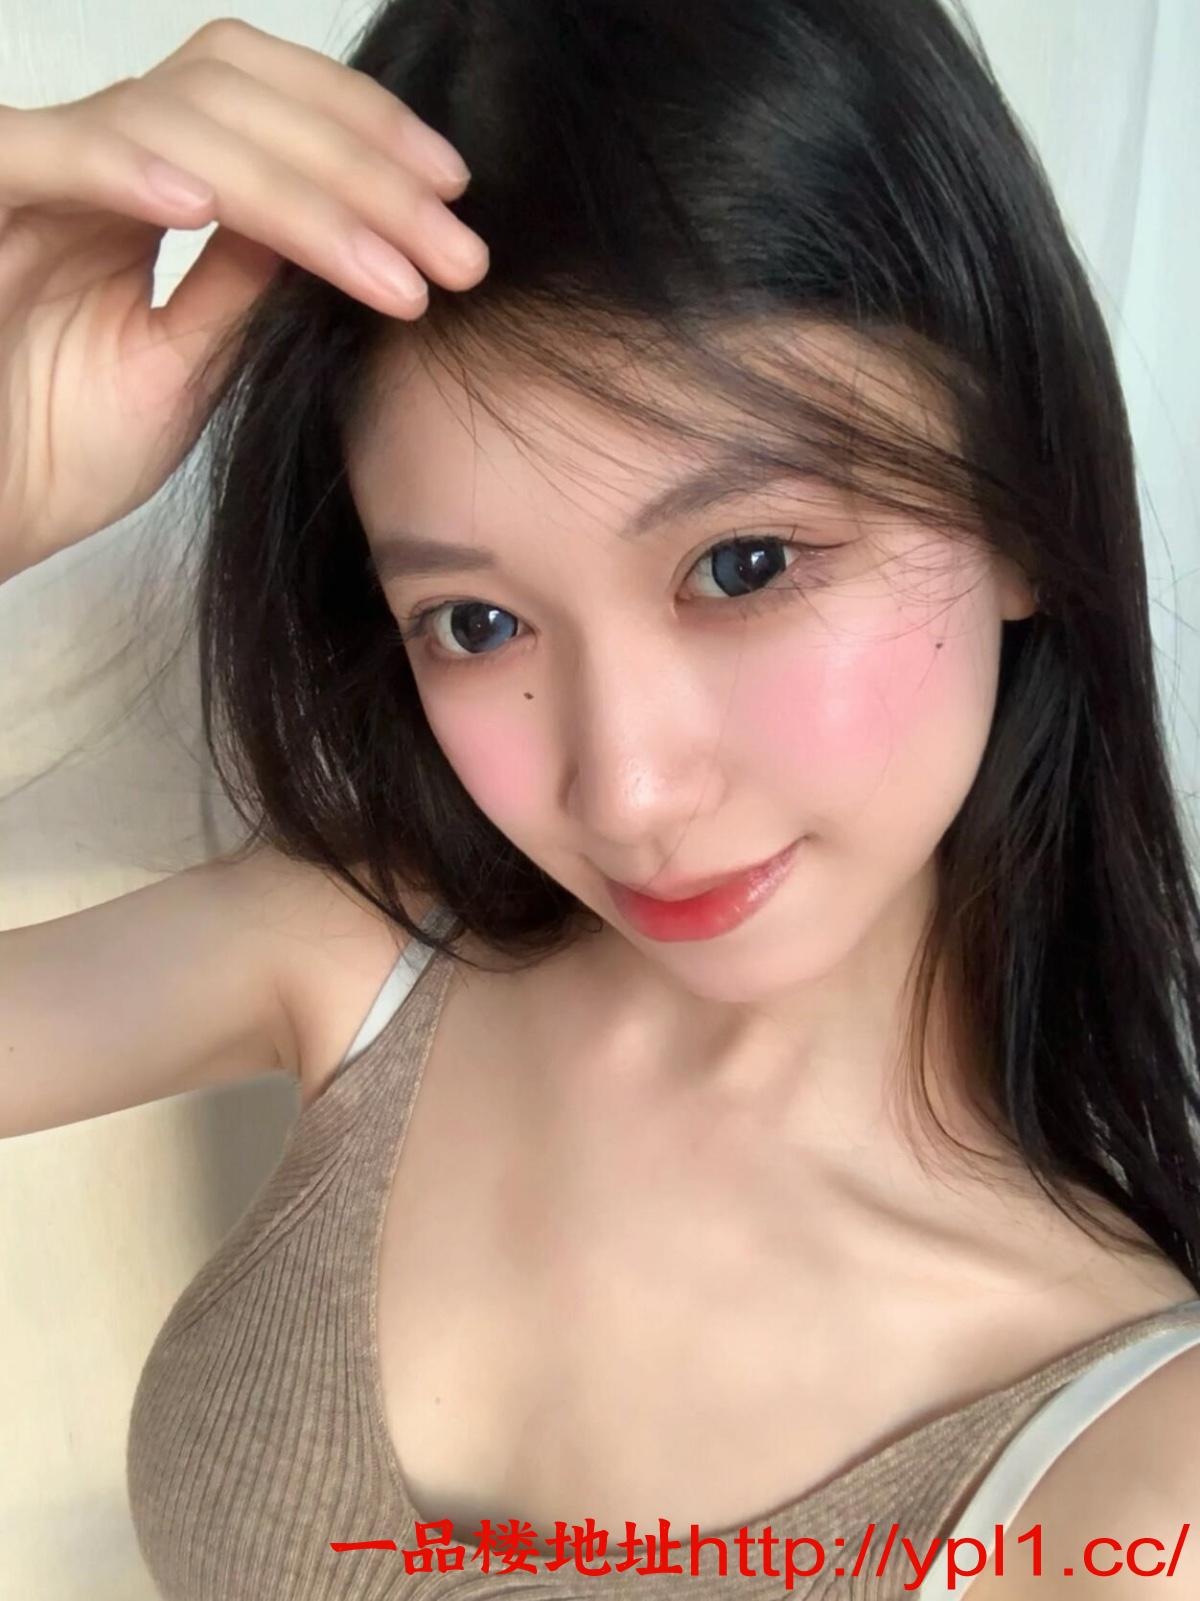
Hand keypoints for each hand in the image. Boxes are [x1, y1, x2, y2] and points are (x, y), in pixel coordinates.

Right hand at [0, 16, 486, 580]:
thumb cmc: (58, 453)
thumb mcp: (184, 366)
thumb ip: (244, 284)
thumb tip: (334, 221)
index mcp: (143, 191)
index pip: (259, 108)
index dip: (360, 130)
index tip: (453, 197)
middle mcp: (95, 162)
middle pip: (234, 88)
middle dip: (361, 160)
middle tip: (456, 245)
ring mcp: (35, 173)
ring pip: (172, 115)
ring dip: (300, 188)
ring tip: (391, 267)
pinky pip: (45, 154)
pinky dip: (128, 167)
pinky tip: (213, 206)